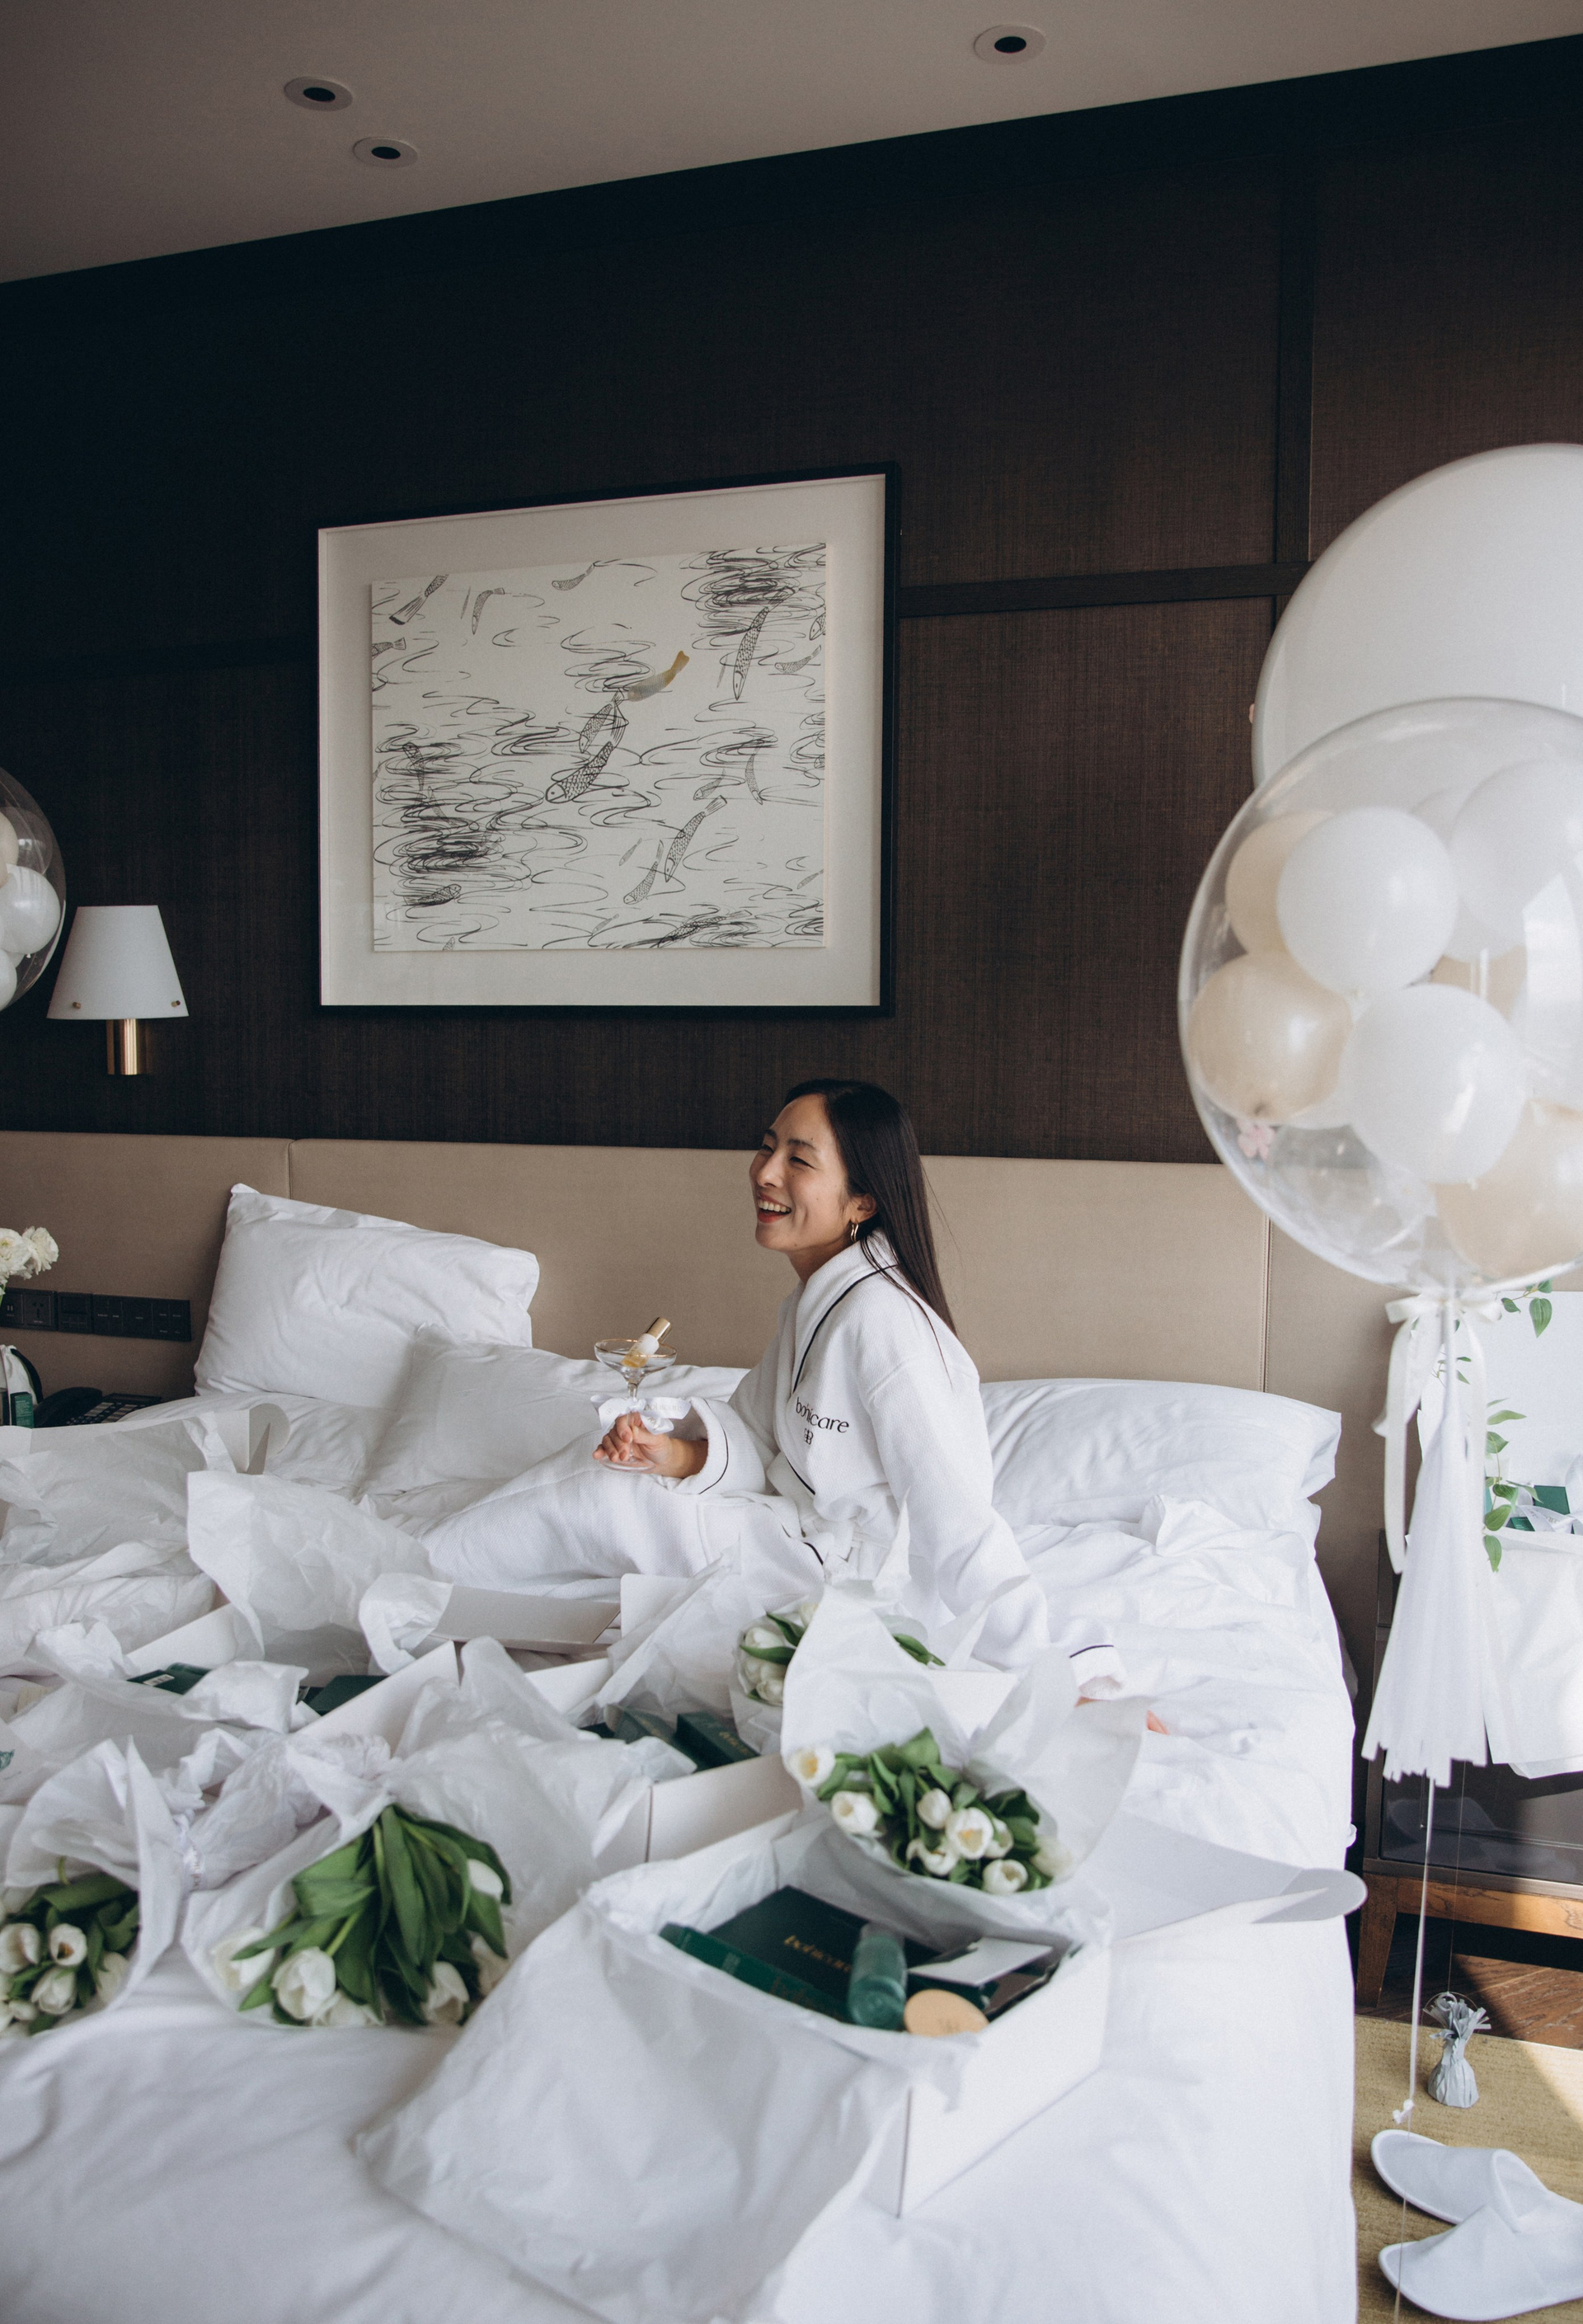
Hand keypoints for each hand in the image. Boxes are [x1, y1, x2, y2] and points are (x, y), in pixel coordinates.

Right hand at [592, 1412, 707, 1478]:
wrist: (662, 1461)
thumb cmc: (662, 1447)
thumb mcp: (658, 1440)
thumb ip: (645, 1435)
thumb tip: (632, 1431)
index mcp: (637, 1419)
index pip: (625, 1418)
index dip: (623, 1427)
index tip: (627, 1439)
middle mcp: (626, 1427)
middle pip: (615, 1430)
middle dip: (618, 1444)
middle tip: (625, 1455)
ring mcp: (620, 1438)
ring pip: (608, 1439)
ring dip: (610, 1449)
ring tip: (616, 1458)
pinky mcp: (616, 1449)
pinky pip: (604, 1448)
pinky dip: (600, 1451)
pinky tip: (597, 1455)